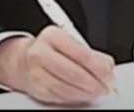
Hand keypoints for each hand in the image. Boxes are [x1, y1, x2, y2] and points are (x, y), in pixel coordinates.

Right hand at [0, 26, 114, 104]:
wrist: (24, 61)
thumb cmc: (52, 49)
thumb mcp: (69, 41)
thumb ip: (91, 53)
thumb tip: (108, 68)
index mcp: (53, 36)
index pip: (82, 54)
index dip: (100, 68)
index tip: (109, 75)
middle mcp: (41, 53)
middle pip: (75, 74)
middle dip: (95, 84)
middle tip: (105, 87)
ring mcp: (36, 73)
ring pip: (68, 88)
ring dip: (86, 93)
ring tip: (95, 91)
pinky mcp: (36, 89)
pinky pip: (60, 97)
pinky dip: (75, 97)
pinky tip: (82, 94)